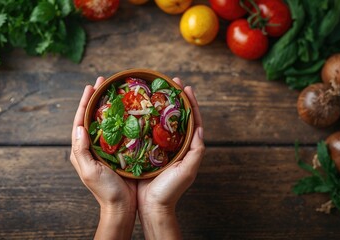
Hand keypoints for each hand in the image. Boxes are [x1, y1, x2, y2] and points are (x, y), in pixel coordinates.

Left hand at [70, 77, 136, 239]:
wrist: (121, 206)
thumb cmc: (105, 191)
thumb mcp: (90, 171)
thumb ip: (82, 151)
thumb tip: (78, 127)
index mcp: (82, 149)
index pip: (80, 120)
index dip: (85, 102)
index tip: (91, 86)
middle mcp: (92, 146)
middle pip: (92, 117)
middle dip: (96, 98)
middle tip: (104, 82)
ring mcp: (106, 149)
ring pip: (105, 122)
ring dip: (108, 106)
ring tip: (115, 92)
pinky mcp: (119, 152)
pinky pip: (118, 131)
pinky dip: (121, 119)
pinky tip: (129, 112)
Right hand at [137, 77, 204, 238]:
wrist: (152, 206)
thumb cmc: (170, 190)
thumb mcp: (187, 171)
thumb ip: (196, 152)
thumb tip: (200, 130)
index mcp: (187, 147)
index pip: (192, 119)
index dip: (190, 102)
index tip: (185, 86)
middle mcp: (176, 144)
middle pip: (177, 116)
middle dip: (175, 98)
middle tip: (169, 82)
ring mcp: (161, 147)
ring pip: (162, 121)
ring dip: (160, 105)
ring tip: (154, 91)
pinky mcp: (147, 151)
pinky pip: (148, 130)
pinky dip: (146, 119)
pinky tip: (139, 110)